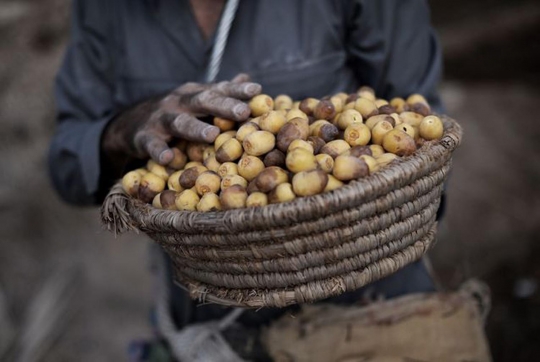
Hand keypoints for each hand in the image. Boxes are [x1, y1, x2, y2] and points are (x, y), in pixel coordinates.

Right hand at [102, 74, 260, 165]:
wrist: (129, 125)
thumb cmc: (174, 114)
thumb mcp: (195, 101)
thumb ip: (220, 93)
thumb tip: (248, 79)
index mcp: (194, 94)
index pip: (219, 89)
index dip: (237, 90)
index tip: (257, 91)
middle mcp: (179, 102)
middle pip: (203, 101)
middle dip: (224, 106)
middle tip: (243, 112)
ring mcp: (160, 119)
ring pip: (179, 122)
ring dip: (196, 128)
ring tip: (212, 135)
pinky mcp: (144, 137)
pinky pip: (152, 144)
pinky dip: (160, 151)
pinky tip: (169, 158)